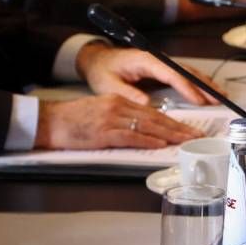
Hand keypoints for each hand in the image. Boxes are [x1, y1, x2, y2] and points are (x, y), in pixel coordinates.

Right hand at [37, 94, 207, 149]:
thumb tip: (142, 130)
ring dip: (169, 135)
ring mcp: (111, 119)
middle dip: (178, 128)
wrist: (49, 121)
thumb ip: (121, 116)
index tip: (188, 129)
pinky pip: (131, 136)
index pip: (152, 111)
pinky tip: (160, 144)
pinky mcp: (104, 132)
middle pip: (155, 118)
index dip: (172, 121)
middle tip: (196, 136)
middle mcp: (118, 106)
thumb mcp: (99, 111)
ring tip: (186, 141)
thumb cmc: (71, 120)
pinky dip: (148, 141)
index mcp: (118, 100)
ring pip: (148, 126)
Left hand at [75, 43, 212, 105]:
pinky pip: (185, 75)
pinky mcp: (162, 70)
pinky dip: (198, 83)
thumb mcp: (108, 85)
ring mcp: (161, 64)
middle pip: (186, 71)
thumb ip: (127, 93)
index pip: (171, 74)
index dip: (186, 87)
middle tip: (218, 99)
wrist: (98, 60)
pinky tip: (209, 91)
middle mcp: (157, 59)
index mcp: (145, 60)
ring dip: (205, 84)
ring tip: (221, 96)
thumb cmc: (103, 70)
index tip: (198, 100)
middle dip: (204, 85)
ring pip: (189, 72)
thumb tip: (147, 104)